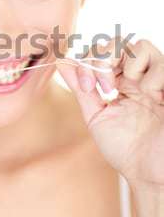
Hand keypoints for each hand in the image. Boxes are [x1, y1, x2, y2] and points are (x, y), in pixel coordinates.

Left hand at [56, 38, 163, 191]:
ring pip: (139, 46)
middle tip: (106, 87)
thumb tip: (62, 62)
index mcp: (119, 83)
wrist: (149, 173)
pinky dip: (152, 76)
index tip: (86, 86)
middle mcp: (137, 77)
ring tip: (131, 92)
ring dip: (127, 65)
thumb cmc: (126, 149)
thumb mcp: (97, 116)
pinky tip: (153, 97)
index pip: (100, 52)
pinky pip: (160, 61)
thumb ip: (82, 88)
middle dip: (103, 58)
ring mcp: (155, 79)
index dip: (88, 61)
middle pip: (117, 43)